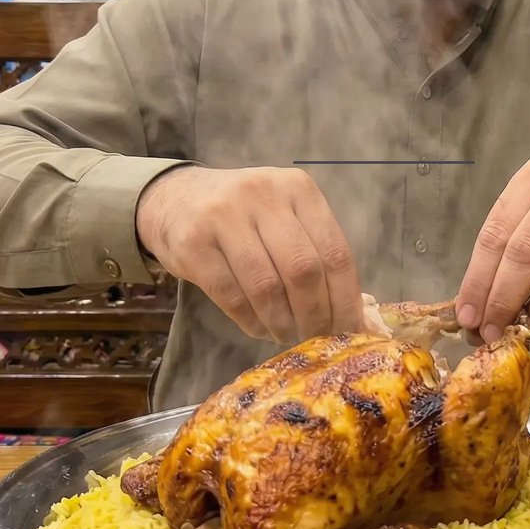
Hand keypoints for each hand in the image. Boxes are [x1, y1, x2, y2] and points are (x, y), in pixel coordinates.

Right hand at [136, 166, 364, 344]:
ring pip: (266, 286)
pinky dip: (250, 321)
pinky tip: (259, 328)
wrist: (175, 199)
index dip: (345, 300)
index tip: (348, 332)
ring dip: (281, 322)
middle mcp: (263, 194)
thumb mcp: (284, 217)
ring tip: (286, 335)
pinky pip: (231, 295)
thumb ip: (315, 253)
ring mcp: (224, 215)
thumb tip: (353, 316)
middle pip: (303, 270)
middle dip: (314, 315)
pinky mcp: (193, 243)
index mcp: (298, 189)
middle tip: (315, 339)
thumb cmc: (244, 217)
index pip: (335, 252)